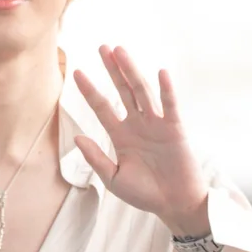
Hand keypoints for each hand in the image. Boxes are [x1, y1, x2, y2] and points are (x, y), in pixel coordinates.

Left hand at [72, 45, 208, 233]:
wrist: (174, 204)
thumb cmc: (145, 194)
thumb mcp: (114, 179)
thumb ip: (96, 159)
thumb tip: (77, 138)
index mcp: (121, 136)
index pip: (102, 108)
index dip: (90, 91)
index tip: (76, 72)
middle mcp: (138, 125)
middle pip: (122, 91)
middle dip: (112, 70)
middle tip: (102, 47)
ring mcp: (156, 124)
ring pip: (142, 92)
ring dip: (131, 71)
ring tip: (120, 51)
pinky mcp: (175, 129)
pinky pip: (170, 106)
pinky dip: (166, 90)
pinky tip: (160, 72)